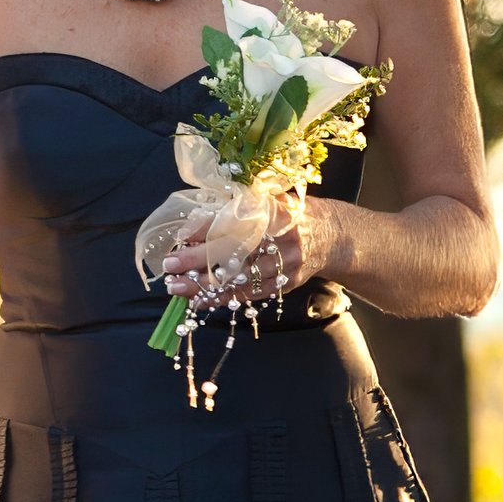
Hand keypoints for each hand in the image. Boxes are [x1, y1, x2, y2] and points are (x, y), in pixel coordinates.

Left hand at [162, 190, 319, 307]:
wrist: (332, 236)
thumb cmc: (291, 214)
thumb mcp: (270, 200)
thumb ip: (239, 207)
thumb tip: (194, 222)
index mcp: (276, 210)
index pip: (235, 221)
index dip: (205, 230)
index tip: (180, 236)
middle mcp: (283, 238)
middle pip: (235, 252)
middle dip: (198, 260)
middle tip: (170, 265)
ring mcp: (286, 264)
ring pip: (240, 278)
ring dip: (204, 285)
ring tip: (177, 287)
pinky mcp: (286, 283)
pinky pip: (249, 295)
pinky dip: (222, 299)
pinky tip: (199, 301)